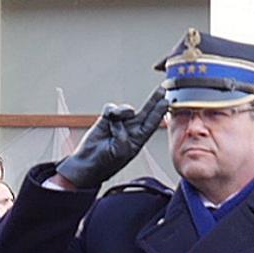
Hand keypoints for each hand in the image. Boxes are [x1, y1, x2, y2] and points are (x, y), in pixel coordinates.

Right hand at [53, 88, 171, 189]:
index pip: (152, 123)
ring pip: (127, 109)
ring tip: (115, 120)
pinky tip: (109, 119)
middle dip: (154, 101)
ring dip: (123, 111)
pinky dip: (112, 112)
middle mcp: (131, 130)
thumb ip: (124, 133)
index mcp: (138, 139)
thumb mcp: (122, 151)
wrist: (87, 162)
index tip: (166, 102)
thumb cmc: (107, 161)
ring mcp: (119, 123)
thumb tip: (118, 117)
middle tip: (162, 90)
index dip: (160, 112)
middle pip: (146, 112)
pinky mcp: (106, 119)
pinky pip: (112, 108)